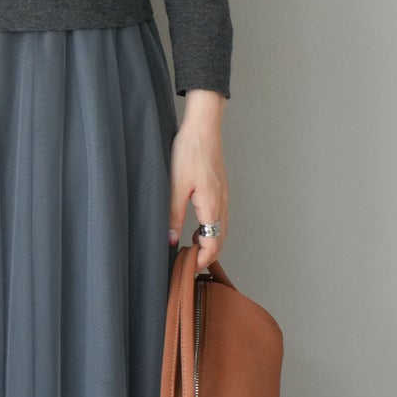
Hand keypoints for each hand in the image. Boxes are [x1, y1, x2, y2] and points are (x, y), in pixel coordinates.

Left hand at [168, 94, 228, 272]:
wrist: (203, 128)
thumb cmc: (189, 152)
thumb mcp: (175, 185)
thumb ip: (174, 215)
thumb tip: (172, 239)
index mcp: (212, 206)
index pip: (213, 244)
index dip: (202, 260)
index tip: (189, 268)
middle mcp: (222, 204)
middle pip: (220, 239)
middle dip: (207, 254)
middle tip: (189, 263)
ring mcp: (224, 196)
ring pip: (221, 229)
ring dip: (209, 241)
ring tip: (191, 247)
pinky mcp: (221, 188)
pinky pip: (220, 217)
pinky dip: (211, 228)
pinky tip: (196, 226)